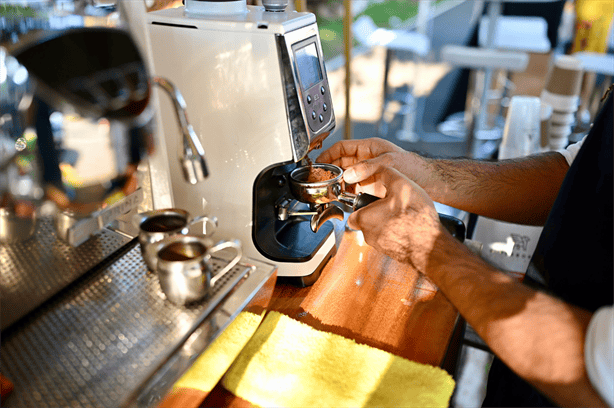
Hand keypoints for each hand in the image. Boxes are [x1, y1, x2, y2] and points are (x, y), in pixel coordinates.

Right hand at [316, 138, 430, 196]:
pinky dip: (345, 192)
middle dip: (330, 170)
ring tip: (330, 189)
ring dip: (337, 182)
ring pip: (345, 176)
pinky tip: (342, 196)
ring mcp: (368, 173)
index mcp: (369, 147)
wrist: (428, 183)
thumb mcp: (389, 162)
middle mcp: (367, 160)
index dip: (329, 153)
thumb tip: (349, 174)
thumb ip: (367, 167)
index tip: (319, 161)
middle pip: (341, 162)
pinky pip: (353, 188)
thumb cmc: (413, 167)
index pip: (343, 147)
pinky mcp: (371, 186)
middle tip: (322, 178)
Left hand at [347, 167, 446, 273]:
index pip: (353, 212)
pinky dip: (397, 232)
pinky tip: (409, 225)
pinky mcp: (393, 253)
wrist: (431, 246)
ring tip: (404, 214)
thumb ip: (387, 174)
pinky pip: (391, 239)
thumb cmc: (415, 217)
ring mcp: (381, 247)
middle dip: (377, 212)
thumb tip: (382, 169)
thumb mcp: (402, 185)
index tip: (372, 199)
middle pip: (366, 220)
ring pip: (379, 230)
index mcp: (364, 219)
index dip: (363, 203)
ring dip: (388, 222)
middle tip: (392, 204)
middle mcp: (368, 235)